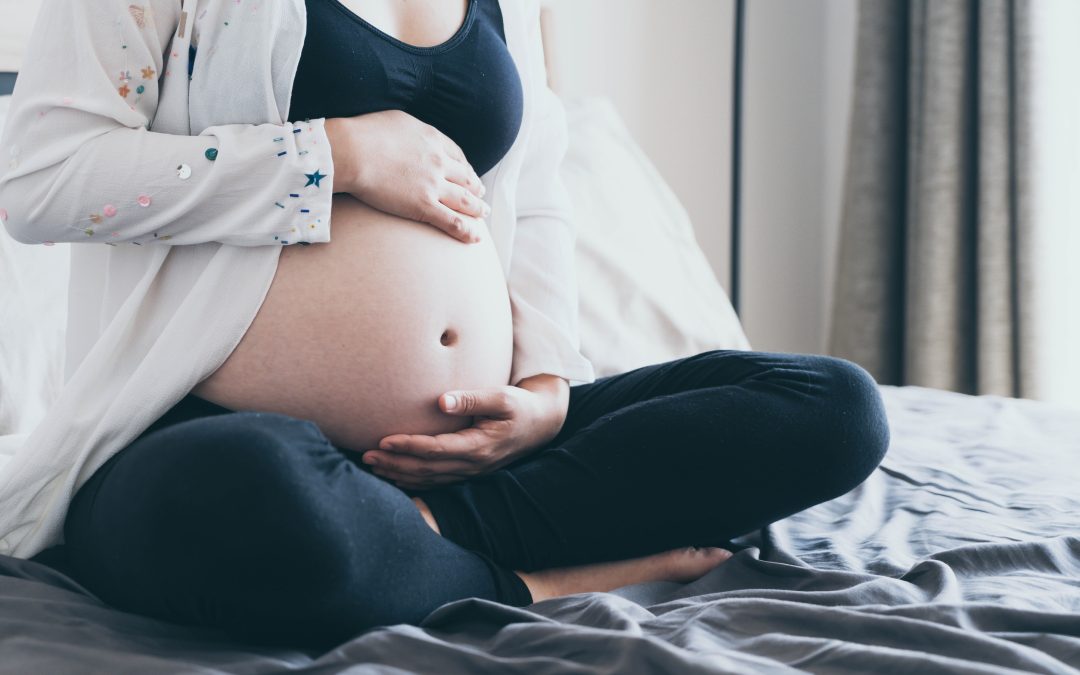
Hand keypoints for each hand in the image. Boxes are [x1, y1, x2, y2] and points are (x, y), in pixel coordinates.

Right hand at [325, 112, 489, 243]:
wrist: (352, 150)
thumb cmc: (364, 133)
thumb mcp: (396, 120)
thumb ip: (410, 130)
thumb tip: (409, 134)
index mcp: (432, 139)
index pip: (457, 155)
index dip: (466, 167)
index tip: (467, 174)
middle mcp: (439, 161)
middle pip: (466, 178)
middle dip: (475, 188)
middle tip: (480, 195)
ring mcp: (434, 185)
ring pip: (465, 200)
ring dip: (477, 209)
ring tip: (482, 214)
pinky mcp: (424, 206)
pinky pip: (453, 222)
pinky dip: (467, 231)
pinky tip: (475, 238)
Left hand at [358, 374, 570, 490]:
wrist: (540, 424)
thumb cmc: (520, 406)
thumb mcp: (502, 397)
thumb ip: (473, 399)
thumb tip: (441, 401)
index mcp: (480, 446)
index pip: (437, 450)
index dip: (409, 446)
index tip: (383, 440)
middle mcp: (474, 465)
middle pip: (427, 469)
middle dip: (395, 464)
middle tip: (366, 456)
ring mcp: (471, 472)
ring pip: (429, 479)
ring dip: (399, 473)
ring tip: (372, 466)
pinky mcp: (468, 472)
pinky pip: (436, 481)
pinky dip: (413, 480)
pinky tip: (394, 475)